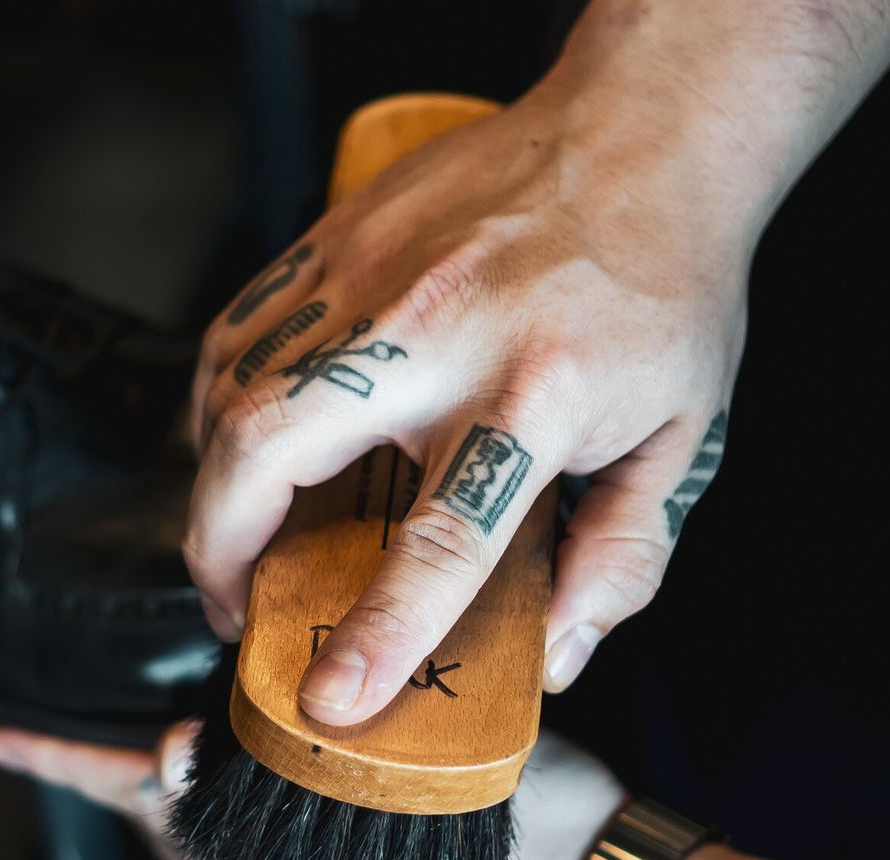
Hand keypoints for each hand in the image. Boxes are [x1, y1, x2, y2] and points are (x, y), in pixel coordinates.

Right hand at [185, 82, 750, 725]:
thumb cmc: (661, 285)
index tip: (332, 698)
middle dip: (223, 550)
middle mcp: (434, 332)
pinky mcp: (331, 243)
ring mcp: (368, 278)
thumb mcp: (678, 436)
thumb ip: (620, 558)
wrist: (639, 132)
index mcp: (535, 394)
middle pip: (273, 450)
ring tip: (237, 537)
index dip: (378, 634)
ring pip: (230, 389)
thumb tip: (556, 656)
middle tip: (236, 610)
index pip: (439, 543)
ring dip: (211, 482)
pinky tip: (239, 444)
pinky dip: (216, 404)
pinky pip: (235, 333)